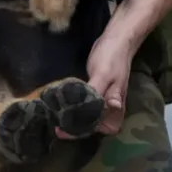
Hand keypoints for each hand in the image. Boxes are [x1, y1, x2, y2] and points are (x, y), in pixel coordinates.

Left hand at [55, 16, 135, 139]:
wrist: (116, 40)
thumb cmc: (111, 57)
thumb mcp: (105, 74)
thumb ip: (103, 91)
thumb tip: (114, 107)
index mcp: (115, 108)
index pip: (98, 127)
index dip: (82, 132)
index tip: (63, 130)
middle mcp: (111, 109)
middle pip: (92, 125)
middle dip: (75, 127)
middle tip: (55, 126)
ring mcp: (103, 100)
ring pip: (88, 116)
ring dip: (74, 118)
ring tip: (56, 118)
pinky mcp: (96, 92)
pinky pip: (85, 104)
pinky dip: (75, 107)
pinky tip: (63, 105)